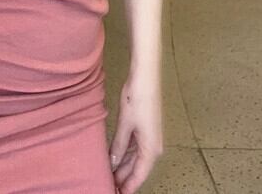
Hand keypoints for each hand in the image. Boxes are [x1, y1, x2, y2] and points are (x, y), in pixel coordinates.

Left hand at [108, 72, 163, 193]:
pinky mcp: (144, 129)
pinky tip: (114, 158)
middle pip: (136, 169)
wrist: (145, 79)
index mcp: (150, 150)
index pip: (138, 176)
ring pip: (134, 159)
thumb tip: (113, 163)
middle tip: (108, 185)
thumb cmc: (137, 100)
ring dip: (123, 167)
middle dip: (123, 178)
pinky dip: (124, 155)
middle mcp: (152, 147)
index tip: (116, 193)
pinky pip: (133, 148)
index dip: (128, 187)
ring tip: (108, 174)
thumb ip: (119, 145)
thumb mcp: (125, 125)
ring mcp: (149, 138)